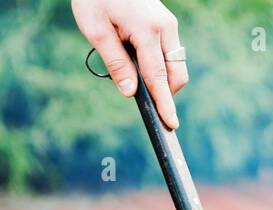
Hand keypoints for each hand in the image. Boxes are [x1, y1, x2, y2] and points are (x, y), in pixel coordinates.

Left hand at [72, 0, 187, 129]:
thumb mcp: (96, 30)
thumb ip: (116, 63)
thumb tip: (130, 92)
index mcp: (148, 30)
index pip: (159, 77)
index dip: (164, 103)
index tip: (170, 123)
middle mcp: (165, 27)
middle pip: (176, 74)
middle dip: (165, 92)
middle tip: (143, 99)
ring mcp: (169, 24)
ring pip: (175, 64)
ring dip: (161, 77)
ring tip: (133, 71)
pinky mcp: (167, 23)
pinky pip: (170, 53)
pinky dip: (159, 64)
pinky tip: (138, 59)